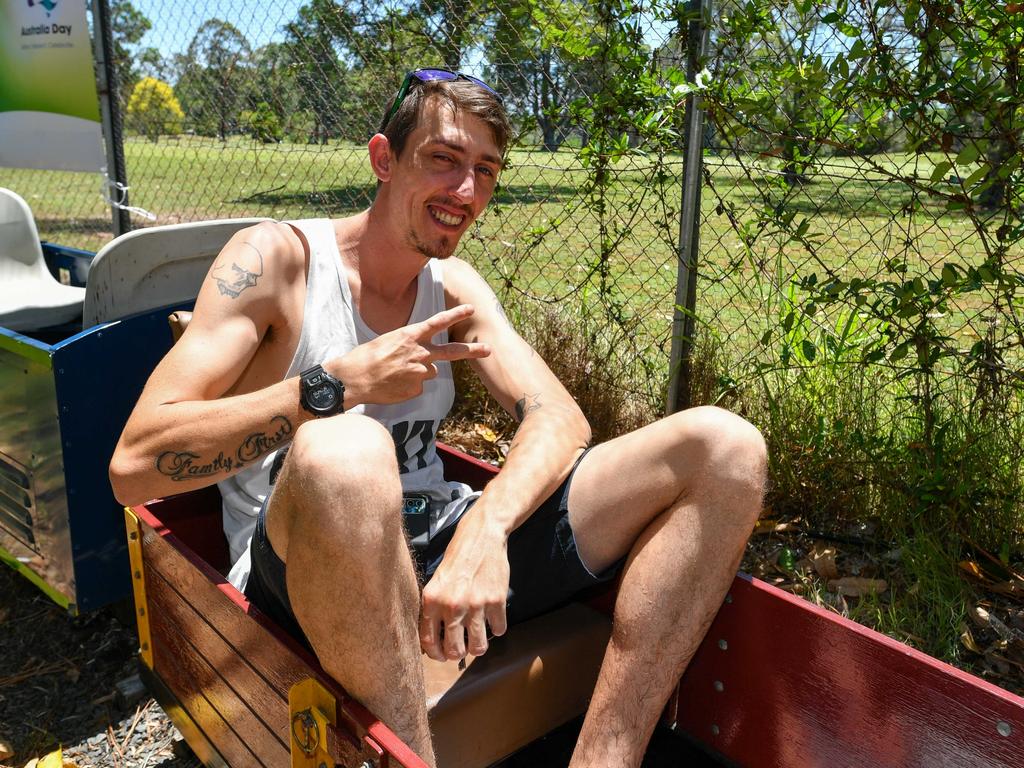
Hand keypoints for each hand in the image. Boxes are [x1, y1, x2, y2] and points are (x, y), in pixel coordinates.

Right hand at [334, 304, 488, 404]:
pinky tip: (393, 384)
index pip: (438, 322)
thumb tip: (424, 361)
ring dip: (417, 372)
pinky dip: (408, 386)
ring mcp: (420, 373)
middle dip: (473, 350)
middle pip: (452, 351)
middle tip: (489, 349)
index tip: (472, 309)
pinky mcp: (417, 389)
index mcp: (411, 336)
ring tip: (395, 373)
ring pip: (428, 371)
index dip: (456, 315)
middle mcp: (420, 353)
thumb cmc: (366, 358)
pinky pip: (418, 386)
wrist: (354, 379)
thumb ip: (410, 347)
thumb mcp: (388, 341)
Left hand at [419, 519, 508, 661]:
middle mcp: (452, 605)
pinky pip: (499, 630)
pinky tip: (492, 618)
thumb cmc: (458, 558)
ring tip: (478, 637)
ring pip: (478, 647)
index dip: (436, 654)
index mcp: (432, 600)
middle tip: (462, 647)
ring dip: (478, 646)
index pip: (429, 641)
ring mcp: (476, 604)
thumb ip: (433, 609)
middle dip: (458, 653)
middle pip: (455, 650)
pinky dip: (496, 628)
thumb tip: (432, 640)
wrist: (481, 537)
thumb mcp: (436, 581)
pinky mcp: (496, 601)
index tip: (442, 655)